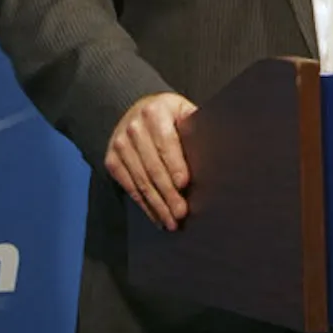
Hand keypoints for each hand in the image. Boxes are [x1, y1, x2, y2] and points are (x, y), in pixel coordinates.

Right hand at [104, 92, 196, 230]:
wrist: (135, 111)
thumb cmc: (168, 116)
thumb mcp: (182, 111)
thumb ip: (195, 125)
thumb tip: (220, 146)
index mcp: (155, 112)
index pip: (166, 142)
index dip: (175, 164)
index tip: (184, 183)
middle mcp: (134, 127)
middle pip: (153, 167)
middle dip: (168, 193)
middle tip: (181, 212)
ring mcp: (120, 144)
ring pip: (141, 181)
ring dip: (157, 205)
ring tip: (171, 221)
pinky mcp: (112, 160)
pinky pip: (129, 187)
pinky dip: (144, 205)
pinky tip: (157, 216)